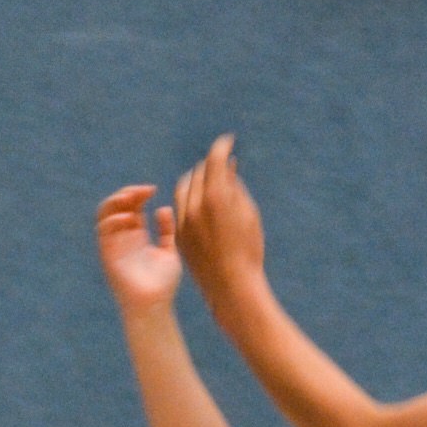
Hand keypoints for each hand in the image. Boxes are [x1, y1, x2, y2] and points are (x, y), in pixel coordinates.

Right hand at [95, 182, 182, 313]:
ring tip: (130, 197)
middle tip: (142, 191)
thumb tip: (162, 207)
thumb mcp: (169, 251)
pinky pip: (102, 232)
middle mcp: (122, 237)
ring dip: (115, 202)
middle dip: (126, 193)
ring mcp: (113, 245)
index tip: (152, 189)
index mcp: (137, 234)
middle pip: (116, 206)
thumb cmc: (163, 284)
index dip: (138, 194)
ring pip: (104, 214)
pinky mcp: (107, 255)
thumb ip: (167, 230)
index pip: (131, 206)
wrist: (154, 305)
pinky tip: (128, 218)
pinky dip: (112, 220)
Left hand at [172, 134, 265, 313]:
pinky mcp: (178, 235)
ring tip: (210, 180)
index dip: (221, 146)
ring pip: (184, 188)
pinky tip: (201, 201)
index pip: (214, 160)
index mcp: (216, 197)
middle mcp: (195, 206)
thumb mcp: (248, 213)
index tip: (228, 140)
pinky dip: (189, 199)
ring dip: (196, 180)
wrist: (231, 285)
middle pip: (198, 172)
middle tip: (221, 161)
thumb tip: (228, 165)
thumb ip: (235, 186)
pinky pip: (179, 207)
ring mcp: (183, 220)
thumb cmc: (248, 249)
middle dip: (210, 165)